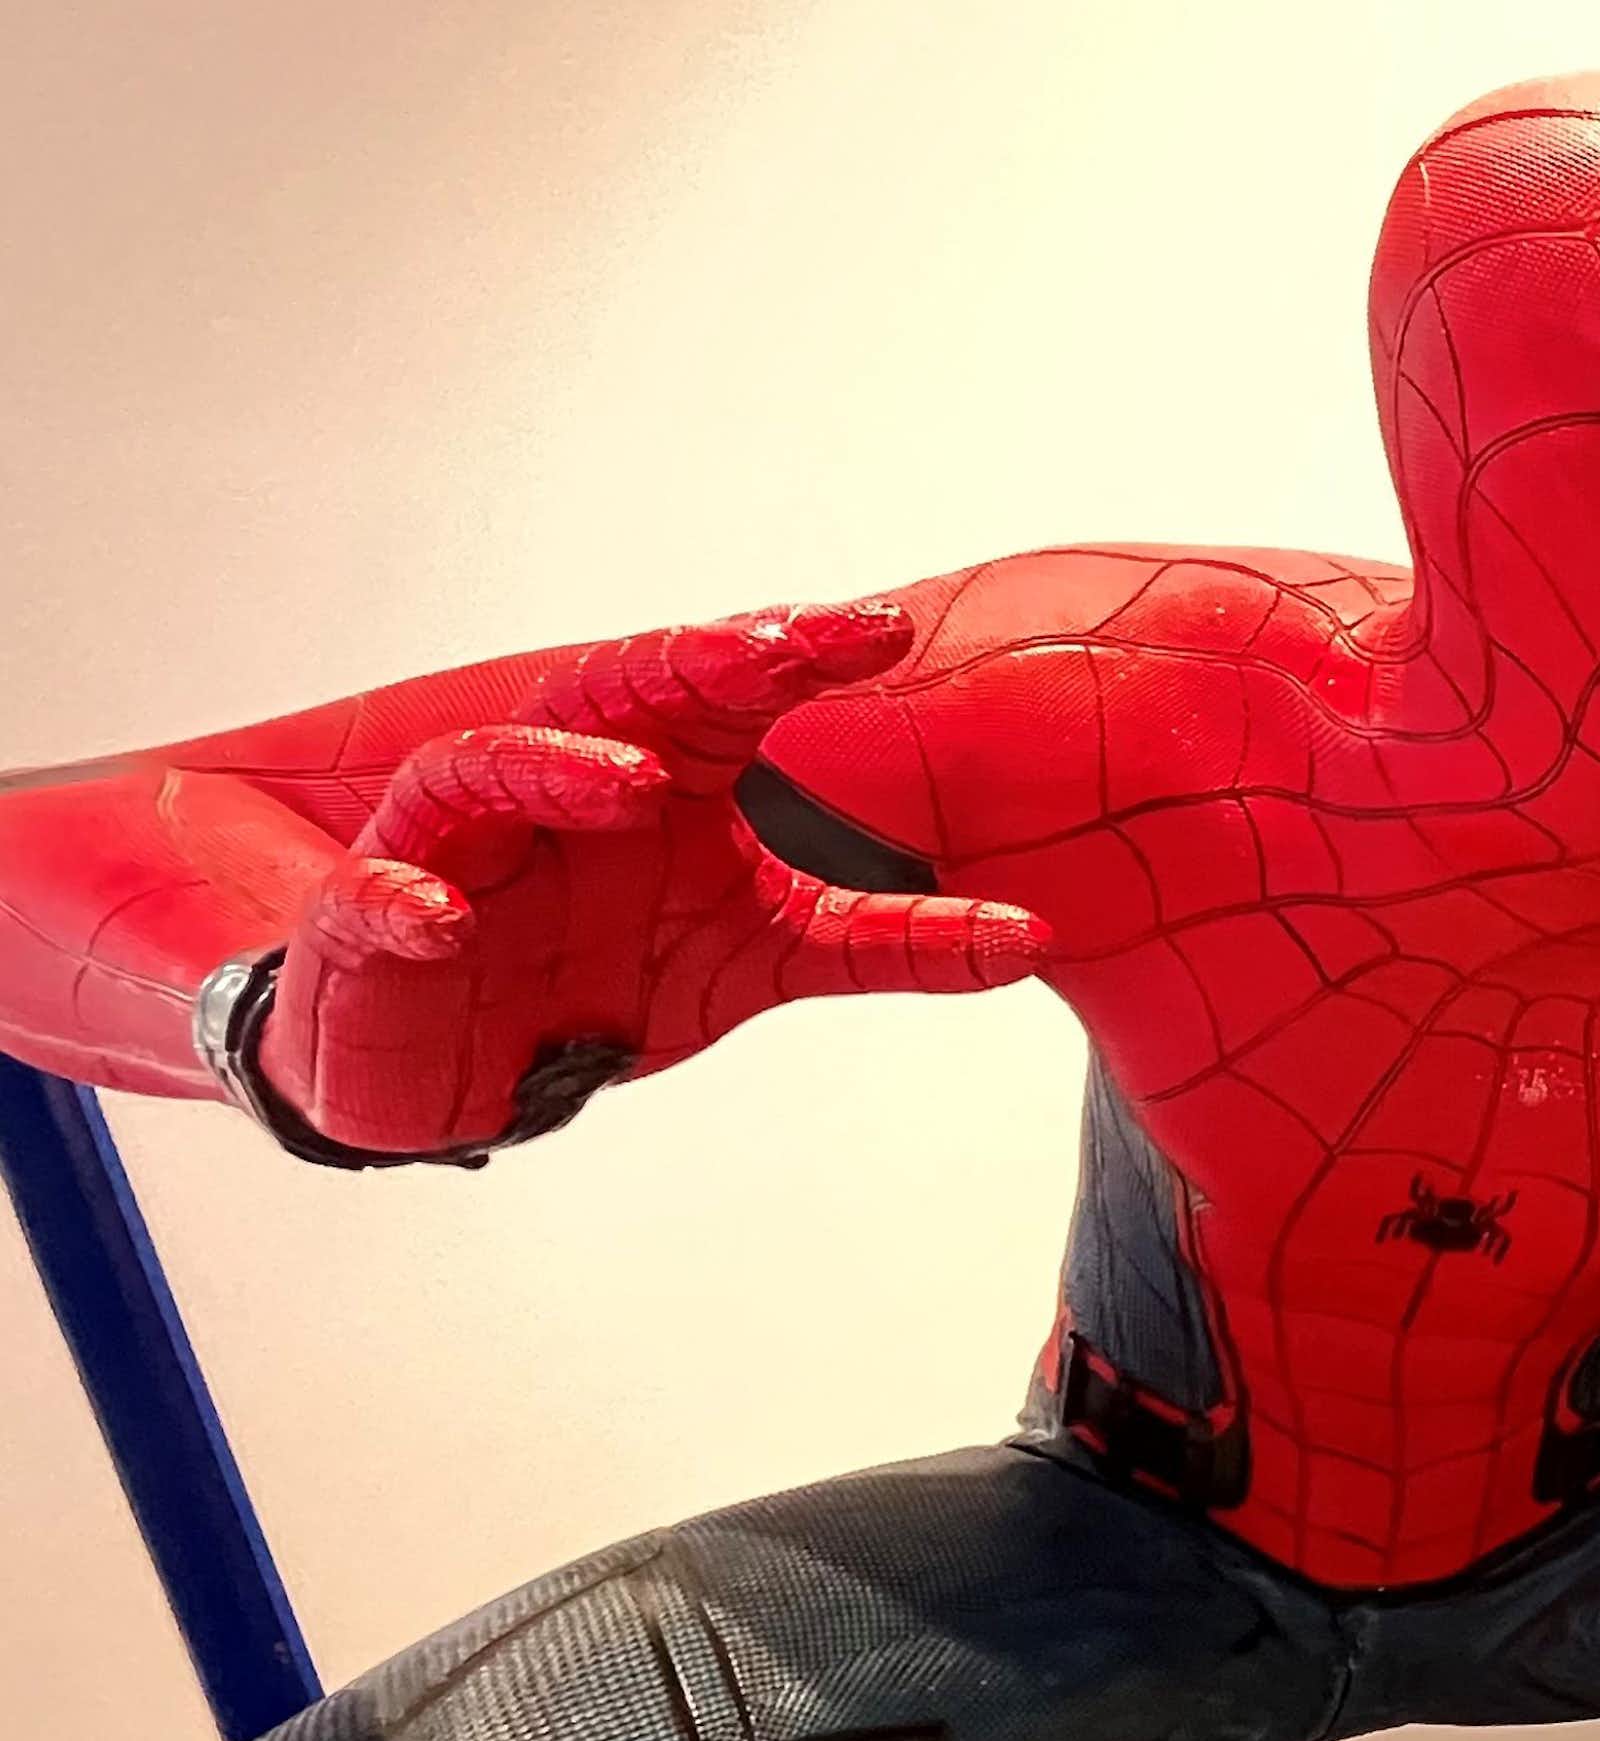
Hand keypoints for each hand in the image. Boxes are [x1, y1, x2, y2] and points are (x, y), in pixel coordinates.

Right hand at [249, 604, 1049, 1159]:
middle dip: (690, 667)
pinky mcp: (372, 932)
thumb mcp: (763, 955)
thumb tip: (1033, 933)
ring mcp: (459, 850)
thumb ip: (886, 940)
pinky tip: (440, 918)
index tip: (881, 630)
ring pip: (484, 773)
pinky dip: (401, 905)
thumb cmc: (602, 970)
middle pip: (615, 700)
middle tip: (777, 649)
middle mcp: (560, 790)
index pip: (725, 694)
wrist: (450, 1058)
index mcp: (660, 780)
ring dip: (555, 771)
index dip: (791, 655)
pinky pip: (375, 904)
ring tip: (638, 785)